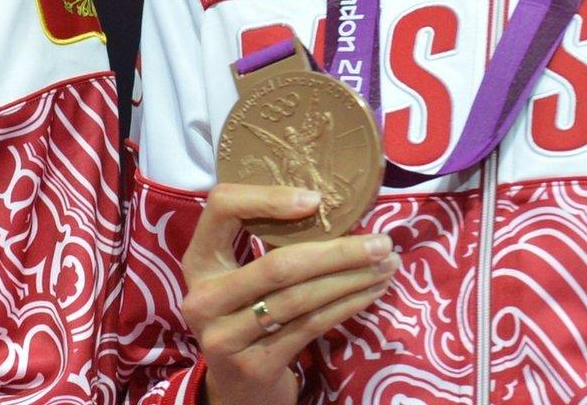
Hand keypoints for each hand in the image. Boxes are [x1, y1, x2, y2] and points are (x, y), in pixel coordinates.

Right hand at [180, 184, 397, 404]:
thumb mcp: (240, 276)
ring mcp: (225, 336)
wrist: (237, 386)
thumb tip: (332, 205)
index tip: (316, 200)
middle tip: (383, 242)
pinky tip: (371, 292)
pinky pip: (310, 325)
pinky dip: (346, 305)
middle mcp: (204, 298)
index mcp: (198, 260)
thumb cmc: (248, 314)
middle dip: (339, 251)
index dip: (267, 199)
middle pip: (278, 265)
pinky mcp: (254, 365)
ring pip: (301, 298)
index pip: (221, 208)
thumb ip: (267, 242)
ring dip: (352, 279)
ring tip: (388, 266)